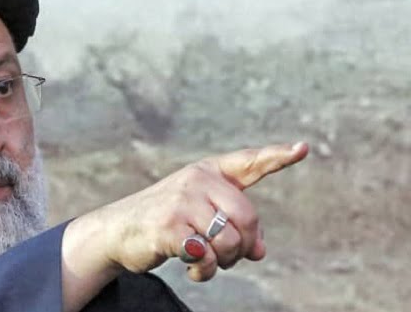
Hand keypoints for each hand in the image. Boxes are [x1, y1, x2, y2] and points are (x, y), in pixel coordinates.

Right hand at [61, 142, 308, 311]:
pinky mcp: (169, 226)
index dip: (277, 156)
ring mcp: (181, 201)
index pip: (248, 161)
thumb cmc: (162, 222)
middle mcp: (196, 180)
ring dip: (223, 262)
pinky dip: (204, 270)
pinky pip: (207, 256)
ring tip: (205, 261)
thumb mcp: (199, 217)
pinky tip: (192, 267)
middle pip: (247, 218)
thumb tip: (260, 251)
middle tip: (228, 257)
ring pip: (230, 241)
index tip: (303, 148)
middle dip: (243, 246)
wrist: (116, 231)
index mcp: (206, 172)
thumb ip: (232, 226)